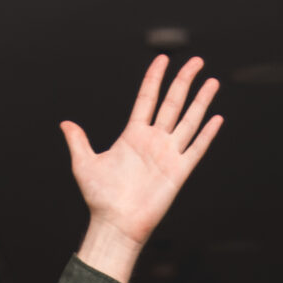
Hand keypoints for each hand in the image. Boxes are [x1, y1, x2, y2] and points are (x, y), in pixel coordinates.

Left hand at [64, 55, 223, 282]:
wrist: (115, 224)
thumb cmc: (99, 198)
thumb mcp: (84, 164)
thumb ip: (78, 141)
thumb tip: (65, 124)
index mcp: (133, 135)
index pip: (147, 98)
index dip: (155, 78)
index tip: (162, 59)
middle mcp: (153, 141)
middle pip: (172, 103)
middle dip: (184, 80)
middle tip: (197, 61)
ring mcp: (167, 155)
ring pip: (188, 121)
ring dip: (201, 101)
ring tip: (212, 81)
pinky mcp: (178, 172)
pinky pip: (196, 148)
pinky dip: (206, 134)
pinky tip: (217, 118)